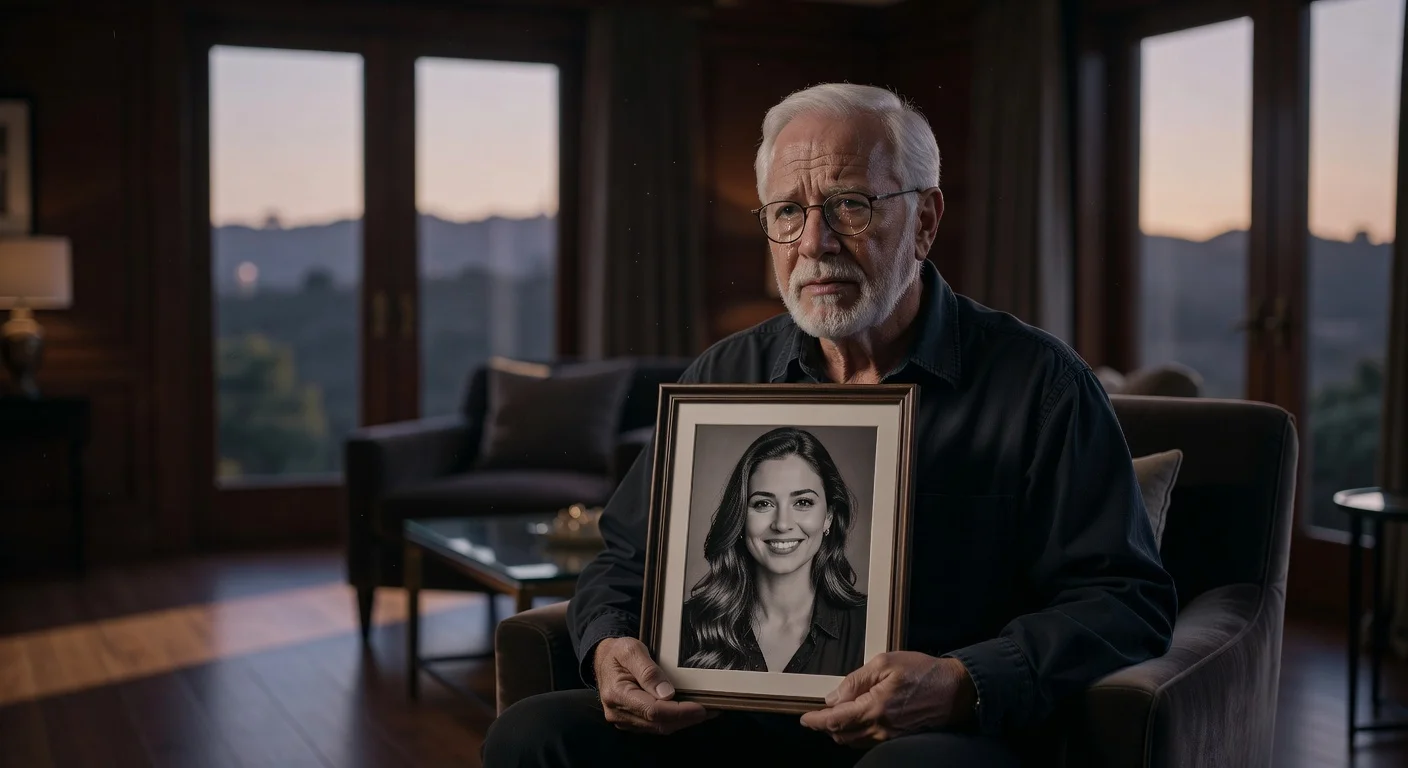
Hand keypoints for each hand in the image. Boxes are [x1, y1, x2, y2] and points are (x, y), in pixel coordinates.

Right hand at [592, 636, 709, 734]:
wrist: (603, 658)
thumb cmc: (618, 651)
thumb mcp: (631, 649)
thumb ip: (648, 671)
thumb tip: (667, 694)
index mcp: (617, 694)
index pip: (653, 710)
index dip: (679, 711)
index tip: (700, 707)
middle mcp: (618, 712)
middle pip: (658, 723)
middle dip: (686, 718)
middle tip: (710, 709)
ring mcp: (624, 719)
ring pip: (658, 728)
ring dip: (682, 721)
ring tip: (704, 711)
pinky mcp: (631, 721)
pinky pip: (655, 726)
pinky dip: (673, 720)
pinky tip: (687, 712)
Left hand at [799, 652, 976, 746]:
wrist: (955, 689)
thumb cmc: (923, 672)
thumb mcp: (885, 663)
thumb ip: (856, 680)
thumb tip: (834, 697)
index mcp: (874, 708)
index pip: (835, 721)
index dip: (816, 721)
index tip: (805, 718)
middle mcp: (880, 728)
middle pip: (841, 735)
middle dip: (826, 727)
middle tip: (817, 714)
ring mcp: (889, 736)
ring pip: (854, 741)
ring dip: (840, 731)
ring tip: (835, 715)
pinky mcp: (897, 737)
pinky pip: (868, 741)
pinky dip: (856, 733)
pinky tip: (856, 719)